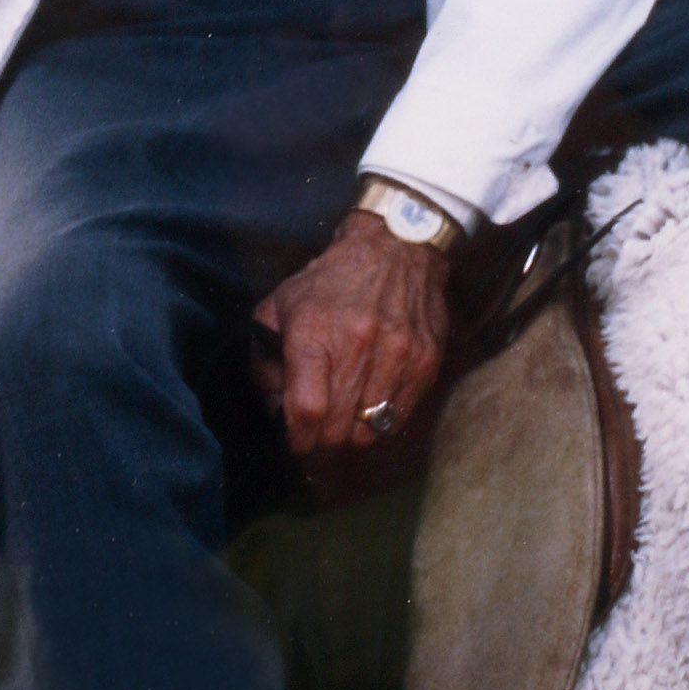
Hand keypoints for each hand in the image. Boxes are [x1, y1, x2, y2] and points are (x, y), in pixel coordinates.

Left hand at [252, 214, 450, 461]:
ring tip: (341, 418)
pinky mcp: (426, 362)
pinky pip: (399, 418)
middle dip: (319, 441)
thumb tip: (271, 406)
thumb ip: (262, 358)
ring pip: (368, 431)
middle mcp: (358, 344)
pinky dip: (380, 421)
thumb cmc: (331, 281)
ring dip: (350, 434)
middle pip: (336, 428)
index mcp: (314, 331)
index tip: (293, 442)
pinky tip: (368, 404)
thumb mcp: (279, 305)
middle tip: (314, 433)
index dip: (296, 439)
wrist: (396, 247)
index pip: (307, 408)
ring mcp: (398, 355)